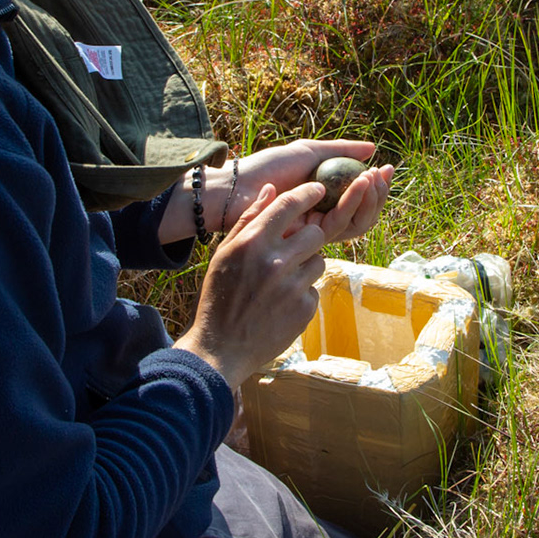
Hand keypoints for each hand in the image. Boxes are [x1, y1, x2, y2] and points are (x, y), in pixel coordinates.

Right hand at [174, 182, 327, 386]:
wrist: (221, 348)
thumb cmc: (219, 296)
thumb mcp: (224, 253)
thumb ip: (249, 219)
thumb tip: (273, 189)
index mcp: (252, 243)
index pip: (290, 205)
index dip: (309, 193)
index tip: (319, 189)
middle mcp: (275, 261)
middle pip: (314, 232)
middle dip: (307, 238)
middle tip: (292, 250)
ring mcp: (292, 287)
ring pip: (319, 260)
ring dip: (305, 266)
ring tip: (280, 282)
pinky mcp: (305, 309)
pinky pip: (314, 288)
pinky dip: (302, 293)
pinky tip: (280, 304)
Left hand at [228, 139, 393, 244]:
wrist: (236, 187)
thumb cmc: (268, 167)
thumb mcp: (308, 152)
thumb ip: (340, 151)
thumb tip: (372, 148)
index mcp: (324, 200)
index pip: (359, 199)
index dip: (376, 186)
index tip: (387, 168)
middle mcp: (322, 217)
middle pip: (362, 214)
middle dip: (378, 195)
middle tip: (383, 174)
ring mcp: (315, 230)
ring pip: (355, 222)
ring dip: (368, 199)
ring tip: (371, 176)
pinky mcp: (308, 239)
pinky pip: (338, 224)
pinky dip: (352, 203)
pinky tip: (358, 183)